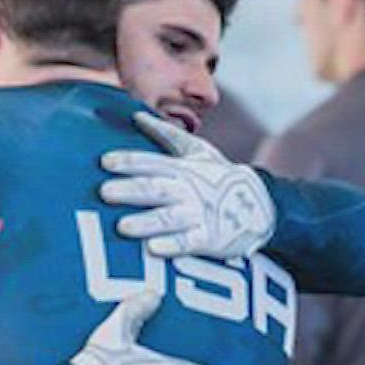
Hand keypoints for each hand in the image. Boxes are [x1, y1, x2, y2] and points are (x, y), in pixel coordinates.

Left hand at [98, 111, 274, 258]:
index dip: (129, 162)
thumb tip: (137, 115)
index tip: (105, 162)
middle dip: (131, 191)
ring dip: (146, 222)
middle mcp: (189, 191)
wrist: (260, 205)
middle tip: (104, 192)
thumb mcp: (197, 151)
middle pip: (156, 190)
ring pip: (169, 218)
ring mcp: (199, 215)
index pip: (152, 163)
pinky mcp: (209, 239)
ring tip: (122, 226)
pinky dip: (172, 245)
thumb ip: (166, 134)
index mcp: (183, 168)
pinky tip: (153, 249)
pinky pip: (189, 243)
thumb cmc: (220, 176)